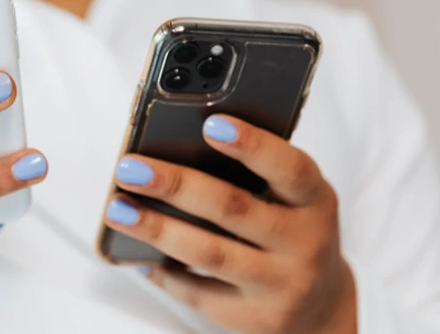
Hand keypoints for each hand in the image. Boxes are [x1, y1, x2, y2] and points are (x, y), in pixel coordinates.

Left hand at [104, 115, 355, 333]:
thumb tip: (178, 144)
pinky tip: (137, 255)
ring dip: (157, 229)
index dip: (252, 145)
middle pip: (233, 209)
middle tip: (130, 168)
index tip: (210, 124)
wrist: (322, 307)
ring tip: (118, 209)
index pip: (289, 169)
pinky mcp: (256, 320)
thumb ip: (255, 174)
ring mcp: (281, 285)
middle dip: (175, 185)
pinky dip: (164, 273)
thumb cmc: (293, 231)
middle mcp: (305, 244)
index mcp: (315, 201)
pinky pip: (199, 295)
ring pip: (210, 254)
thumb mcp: (293, 199)